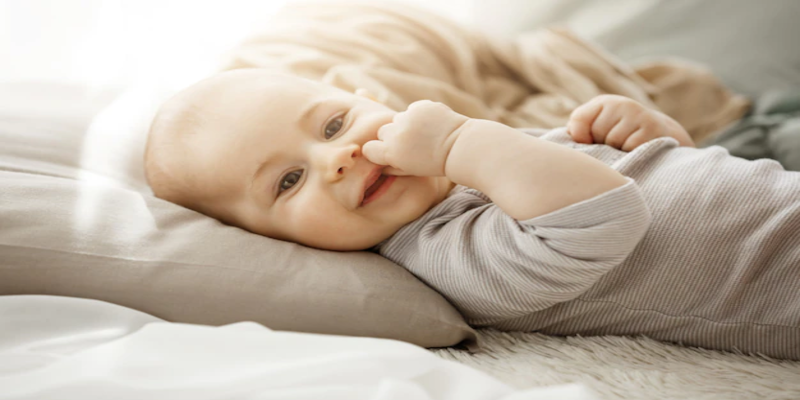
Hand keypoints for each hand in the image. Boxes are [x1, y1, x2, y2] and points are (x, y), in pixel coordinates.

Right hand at [362, 100, 469, 175]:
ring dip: (406, 124)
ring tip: (423, 134)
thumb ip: (390, 166)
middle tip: (409, 143)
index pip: (368, 148)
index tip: (387, 153)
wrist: (460, 147)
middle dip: (392, 136)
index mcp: (391, 152)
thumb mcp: (410, 171)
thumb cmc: (435, 164)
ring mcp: (408, 117)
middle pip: (382, 131)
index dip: (377, 151)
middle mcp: (396, 133)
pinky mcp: (421, 106)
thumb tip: (378, 164)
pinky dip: (419, 115)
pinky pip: (413, 109)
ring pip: (398, 119)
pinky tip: (431, 124)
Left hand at [567, 95, 693, 150]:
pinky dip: (630, 154)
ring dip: (617, 151)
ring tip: (625, 147)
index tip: (589, 141)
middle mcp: (622, 103)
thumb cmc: (619, 138)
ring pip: (613, 141)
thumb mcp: (597, 127)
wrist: (660, 139)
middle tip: (614, 145)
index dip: (580, 136)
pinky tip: (636, 150)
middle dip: (602, 144)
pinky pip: (629, 148)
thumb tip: (575, 136)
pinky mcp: (652, 127)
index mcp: (604, 102)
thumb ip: (578, 128)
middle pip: (597, 131)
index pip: (579, 119)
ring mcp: (639, 114)